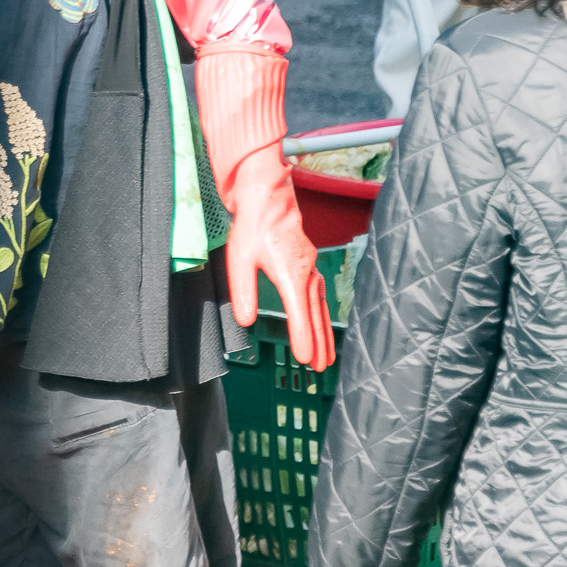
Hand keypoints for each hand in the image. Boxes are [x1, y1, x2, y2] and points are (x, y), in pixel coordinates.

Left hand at [226, 156, 335, 371]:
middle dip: (318, 343)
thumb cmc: (252, 227)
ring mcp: (311, 268)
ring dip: (324, 332)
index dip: (303, 339)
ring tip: (327, 356)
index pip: (299, 314)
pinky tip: (321, 322)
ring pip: (321, 307)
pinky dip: (322, 314)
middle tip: (320, 368)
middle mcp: (306, 274)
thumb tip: (245, 321)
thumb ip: (243, 290)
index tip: (305, 360)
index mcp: (290, 274)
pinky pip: (320, 296)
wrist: (268, 198)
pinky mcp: (309, 264)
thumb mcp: (239, 258)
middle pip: (315, 315)